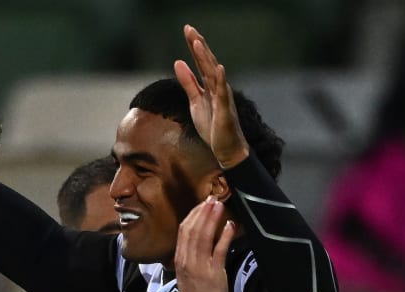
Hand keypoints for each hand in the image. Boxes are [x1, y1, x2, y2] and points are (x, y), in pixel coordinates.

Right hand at [173, 196, 235, 291]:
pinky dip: (224, 236)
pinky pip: (219, 250)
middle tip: (212, 197)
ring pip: (203, 236)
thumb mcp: (187, 273)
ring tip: (219, 204)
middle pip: (192, 229)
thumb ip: (191, 256)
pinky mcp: (213, 273)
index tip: (202, 204)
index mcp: (179, 258)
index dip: (193, 215)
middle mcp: (187, 259)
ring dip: (212, 218)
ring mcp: (200, 266)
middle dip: (202, 212)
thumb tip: (201, 240)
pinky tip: (230, 225)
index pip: (183, 231)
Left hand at [174, 25, 249, 169]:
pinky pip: (223, 94)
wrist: (227, 149)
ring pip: (214, 74)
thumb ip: (188, 82)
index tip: (187, 30)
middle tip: (189, 29)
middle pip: (207, 63)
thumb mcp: (195, 102)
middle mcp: (218, 88)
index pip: (201, 62)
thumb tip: (178, 62)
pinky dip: (222, 80)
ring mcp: (223, 98)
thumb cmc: (213, 126)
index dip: (194, 46)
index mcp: (210, 86)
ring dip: (206, 58)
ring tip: (198, 43)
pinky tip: (219, 68)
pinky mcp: (225, 111)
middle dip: (199, 46)